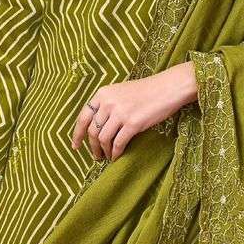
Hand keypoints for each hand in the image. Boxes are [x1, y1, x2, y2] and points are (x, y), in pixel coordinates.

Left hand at [71, 64, 196, 161]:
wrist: (168, 87)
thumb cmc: (146, 91)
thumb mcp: (120, 92)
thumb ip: (107, 104)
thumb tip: (96, 125)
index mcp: (102, 94)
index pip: (83, 117)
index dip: (77, 134)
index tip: (75, 146)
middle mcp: (108, 103)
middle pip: (92, 131)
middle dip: (92, 147)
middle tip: (96, 156)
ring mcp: (120, 113)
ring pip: (103, 139)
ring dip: (104, 151)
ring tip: (107, 156)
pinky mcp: (133, 123)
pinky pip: (118, 143)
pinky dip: (115, 153)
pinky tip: (117, 156)